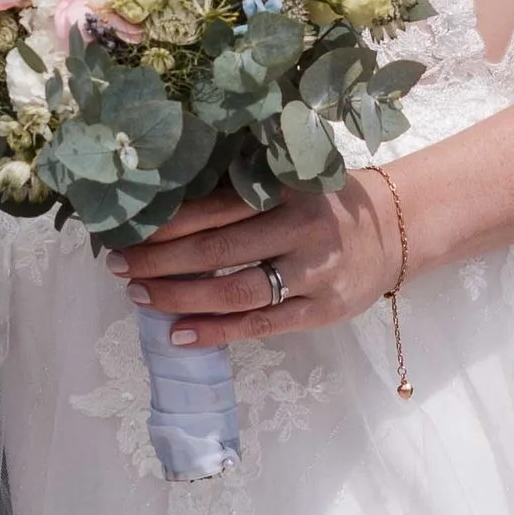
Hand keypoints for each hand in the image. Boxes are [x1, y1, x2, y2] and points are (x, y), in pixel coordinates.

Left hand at [108, 172, 404, 346]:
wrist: (395, 230)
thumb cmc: (324, 202)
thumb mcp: (291, 179)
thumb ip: (242, 188)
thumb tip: (165, 202)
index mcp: (286, 189)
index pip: (214, 208)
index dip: (166, 223)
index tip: (127, 230)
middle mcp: (300, 230)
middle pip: (217, 250)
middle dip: (160, 260)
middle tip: (118, 266)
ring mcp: (313, 274)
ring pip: (235, 291)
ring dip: (180, 297)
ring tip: (139, 297)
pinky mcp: (321, 311)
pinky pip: (260, 325)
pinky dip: (215, 332)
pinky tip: (179, 335)